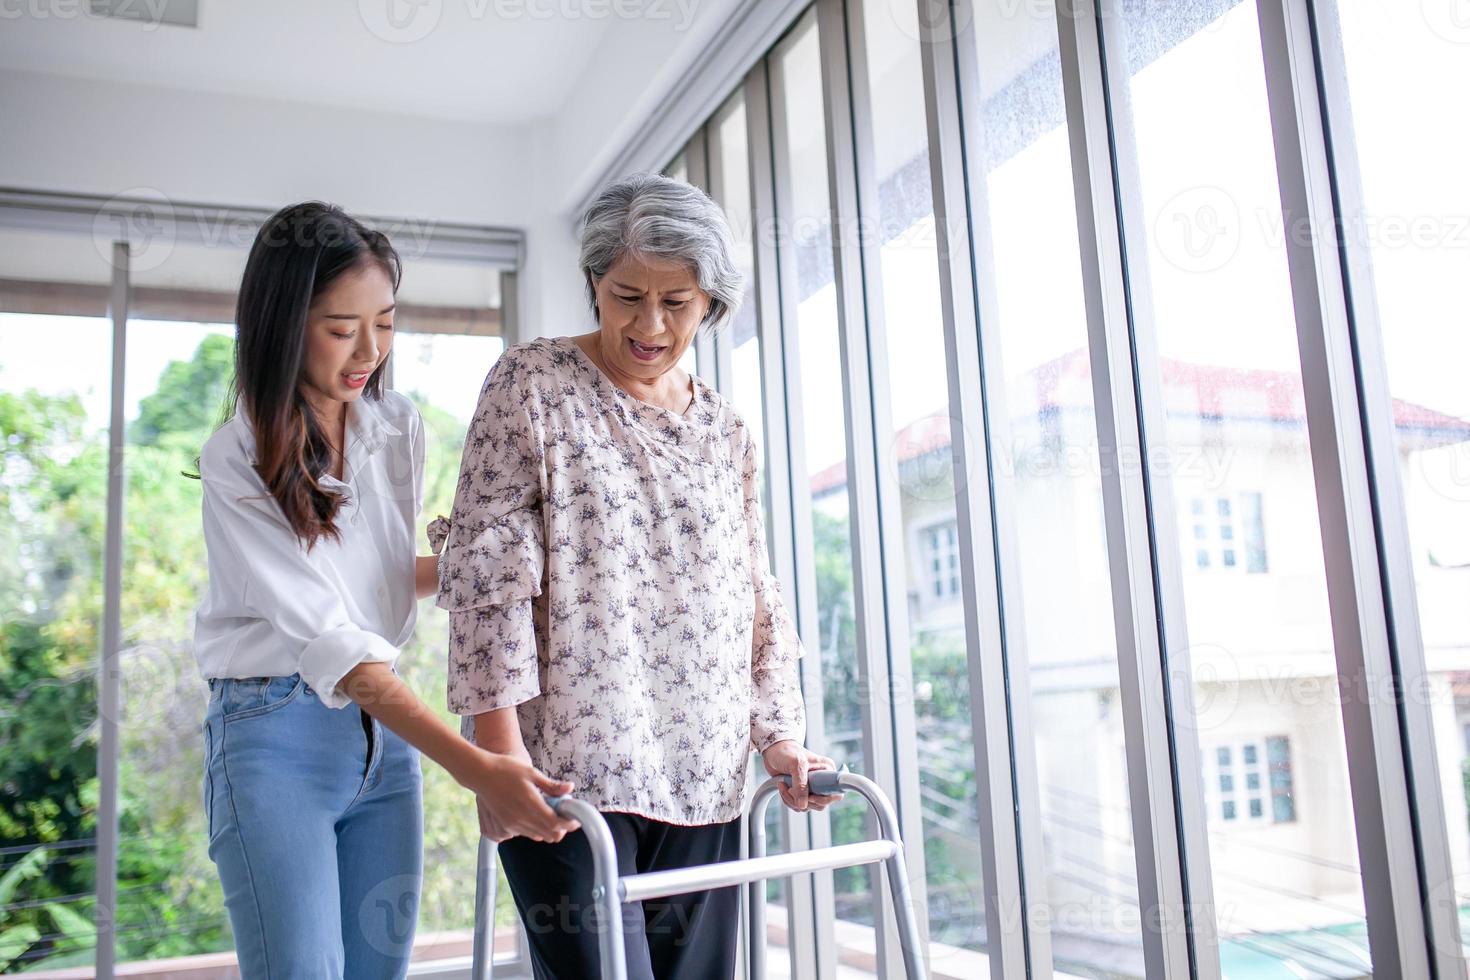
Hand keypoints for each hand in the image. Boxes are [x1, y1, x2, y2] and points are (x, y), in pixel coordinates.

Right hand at [458, 748, 580, 843]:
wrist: (480, 773)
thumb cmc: (506, 769)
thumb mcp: (532, 773)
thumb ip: (552, 785)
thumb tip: (570, 788)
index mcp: (531, 804)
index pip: (556, 824)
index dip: (569, 824)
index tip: (575, 819)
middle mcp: (521, 818)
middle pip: (550, 835)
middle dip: (561, 828)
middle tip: (564, 815)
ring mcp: (512, 824)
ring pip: (539, 836)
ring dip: (548, 828)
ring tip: (549, 812)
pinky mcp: (505, 825)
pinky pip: (526, 833)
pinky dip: (535, 828)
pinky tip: (535, 814)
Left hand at [761, 740, 840, 812]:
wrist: (773, 750)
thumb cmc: (787, 752)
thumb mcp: (797, 764)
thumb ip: (801, 784)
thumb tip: (803, 805)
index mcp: (827, 771)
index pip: (836, 792)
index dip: (825, 799)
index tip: (810, 797)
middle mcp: (822, 781)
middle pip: (821, 804)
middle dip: (804, 800)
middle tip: (791, 788)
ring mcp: (811, 788)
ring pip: (808, 806)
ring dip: (792, 800)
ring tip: (784, 785)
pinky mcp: (801, 792)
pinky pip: (798, 805)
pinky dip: (788, 800)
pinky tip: (783, 786)